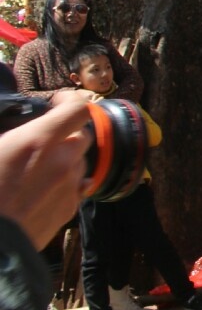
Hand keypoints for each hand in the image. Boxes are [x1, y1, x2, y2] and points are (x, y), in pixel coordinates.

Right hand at [0, 92, 92, 249]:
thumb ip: (11, 136)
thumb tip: (18, 133)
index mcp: (37, 141)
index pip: (76, 108)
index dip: (68, 101)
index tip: (56, 103)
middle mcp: (62, 160)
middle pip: (82, 134)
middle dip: (65, 134)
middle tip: (43, 141)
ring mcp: (70, 185)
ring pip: (80, 161)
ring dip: (65, 160)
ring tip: (36, 171)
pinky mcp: (70, 208)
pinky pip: (77, 186)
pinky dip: (64, 183)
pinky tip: (41, 191)